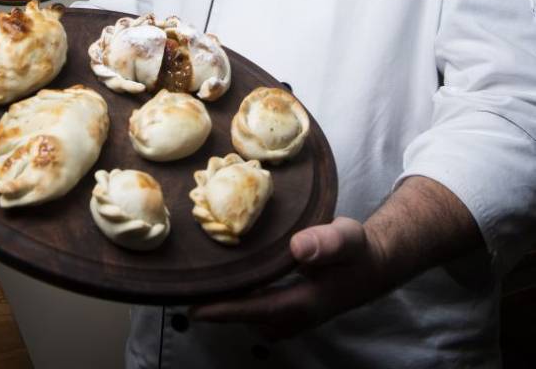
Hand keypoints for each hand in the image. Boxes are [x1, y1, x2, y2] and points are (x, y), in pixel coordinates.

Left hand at [190, 217, 386, 339]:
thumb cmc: (357, 251)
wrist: (369, 266)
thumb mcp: (348, 238)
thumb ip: (327, 242)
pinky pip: (254, 309)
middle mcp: (293, 317)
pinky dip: (238, 298)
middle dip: (217, 305)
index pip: (258, 309)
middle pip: (246, 316)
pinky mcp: (285, 310)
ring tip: (199, 280)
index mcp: (306, 302)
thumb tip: (299, 247)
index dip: (227, 309)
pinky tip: (227, 279)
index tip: (196, 307)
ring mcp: (289, 317)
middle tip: (186, 286)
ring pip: (248, 315)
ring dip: (226, 302)